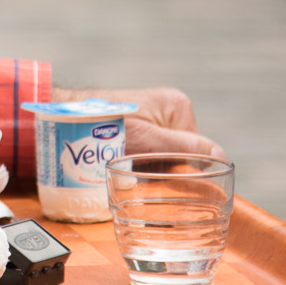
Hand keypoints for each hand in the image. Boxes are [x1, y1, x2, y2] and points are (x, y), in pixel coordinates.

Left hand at [55, 85, 224, 159]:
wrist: (65, 117)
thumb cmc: (104, 125)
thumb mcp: (148, 141)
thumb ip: (184, 148)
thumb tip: (221, 157)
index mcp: (178, 107)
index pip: (198, 153)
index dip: (180, 171)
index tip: (157, 177)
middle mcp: (168, 110)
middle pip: (180, 156)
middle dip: (162, 169)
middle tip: (138, 174)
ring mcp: (152, 118)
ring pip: (162, 157)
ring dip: (147, 169)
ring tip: (126, 169)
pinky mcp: (136, 126)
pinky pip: (147, 153)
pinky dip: (136, 163)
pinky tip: (121, 166)